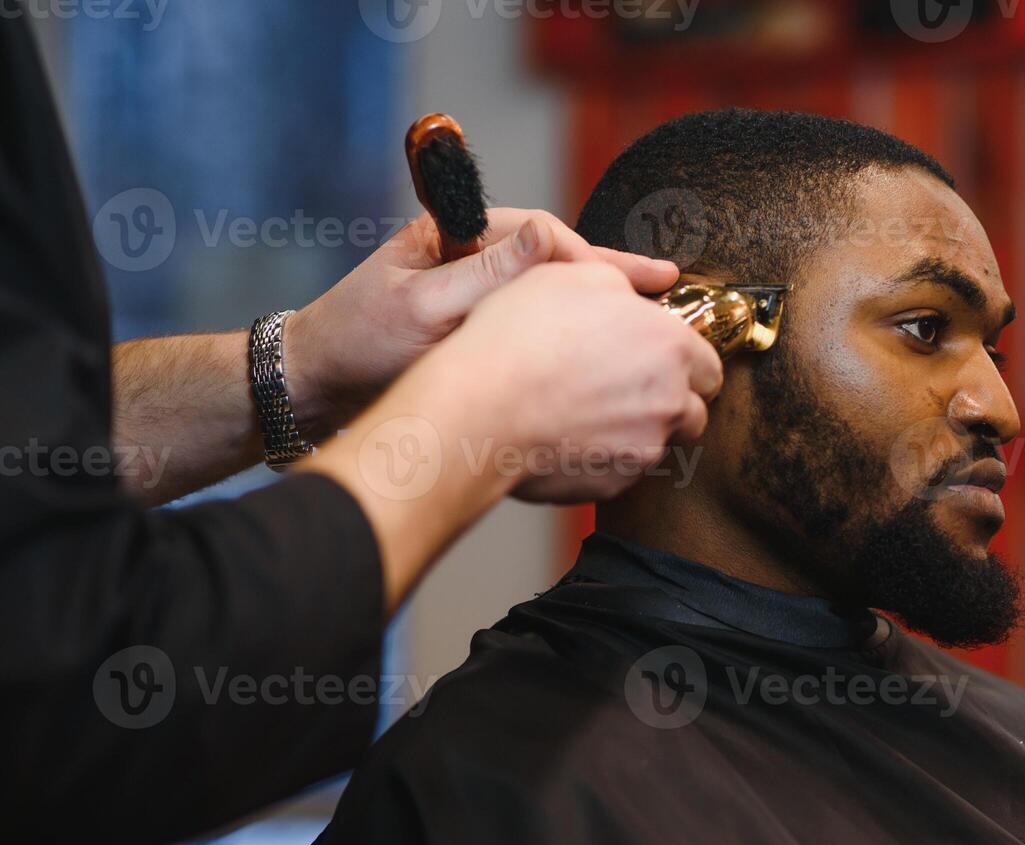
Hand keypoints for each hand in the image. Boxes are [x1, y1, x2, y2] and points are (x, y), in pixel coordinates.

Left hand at [284, 208, 679, 440]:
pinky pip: (535, 320)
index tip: (634, 285)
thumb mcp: (423, 308)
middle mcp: (470, 256)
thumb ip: (487, 275)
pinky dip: (573, 329)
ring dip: (600, 302)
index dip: (590, 261)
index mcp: (457, 236)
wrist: (314, 386)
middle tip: (667, 283)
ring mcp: (474, 291)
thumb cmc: (356, 343)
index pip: (541, 236)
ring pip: (552, 290)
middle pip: (556, 258)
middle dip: (613, 274)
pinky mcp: (474, 325)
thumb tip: (551, 237)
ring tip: (651, 311)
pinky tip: (602, 344)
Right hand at [436, 260, 723, 503]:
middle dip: (667, 401)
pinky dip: (600, 457)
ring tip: (585, 411)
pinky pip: (619, 470)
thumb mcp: (574, 276)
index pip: (709, 365)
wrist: (480, 408)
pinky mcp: (612, 484)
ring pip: (655, 443)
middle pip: (691, 410)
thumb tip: (633, 297)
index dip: (682, 362)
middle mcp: (670, 402)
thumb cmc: (520, 338)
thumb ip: (621, 286)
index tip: (656, 360)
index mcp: (672, 348)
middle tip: (623, 387)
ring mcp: (643, 449)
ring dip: (633, 430)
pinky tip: (566, 435)